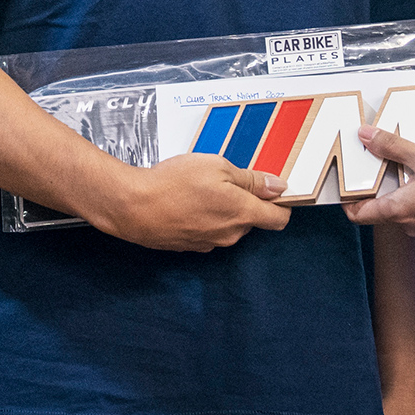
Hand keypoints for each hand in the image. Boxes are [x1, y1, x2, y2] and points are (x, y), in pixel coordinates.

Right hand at [83, 152, 290, 252]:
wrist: (133, 207)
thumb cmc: (174, 183)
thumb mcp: (218, 167)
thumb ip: (252, 180)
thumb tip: (278, 187)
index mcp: (243, 214)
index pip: (279, 219)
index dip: (281, 203)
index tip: (273, 189)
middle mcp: (230, 234)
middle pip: (251, 220)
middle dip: (244, 201)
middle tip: (224, 179)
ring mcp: (210, 243)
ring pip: (228, 225)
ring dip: (222, 209)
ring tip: (199, 189)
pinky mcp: (191, 247)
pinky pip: (208, 231)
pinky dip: (203, 218)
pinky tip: (186, 203)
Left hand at [342, 129, 414, 232]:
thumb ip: (393, 146)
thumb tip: (366, 136)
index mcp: (400, 210)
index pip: (359, 214)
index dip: (346, 199)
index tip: (343, 180)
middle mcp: (410, 222)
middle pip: (378, 207)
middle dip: (373, 184)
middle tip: (370, 158)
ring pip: (400, 204)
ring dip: (396, 184)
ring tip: (399, 158)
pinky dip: (414, 188)